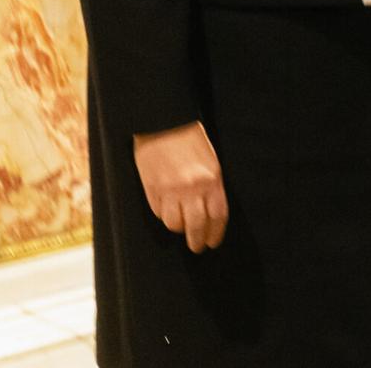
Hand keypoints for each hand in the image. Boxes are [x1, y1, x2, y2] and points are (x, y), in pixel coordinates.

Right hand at [133, 121, 227, 252]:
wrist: (164, 124)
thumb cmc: (191, 140)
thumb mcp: (211, 161)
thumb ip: (211, 186)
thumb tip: (209, 212)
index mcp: (212, 178)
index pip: (218, 215)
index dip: (216, 233)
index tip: (213, 242)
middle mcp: (193, 187)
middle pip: (197, 225)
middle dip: (198, 240)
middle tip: (197, 247)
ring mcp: (171, 190)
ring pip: (175, 223)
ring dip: (179, 228)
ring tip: (181, 228)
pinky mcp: (152, 189)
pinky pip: (159, 212)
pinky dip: (164, 216)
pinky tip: (167, 213)